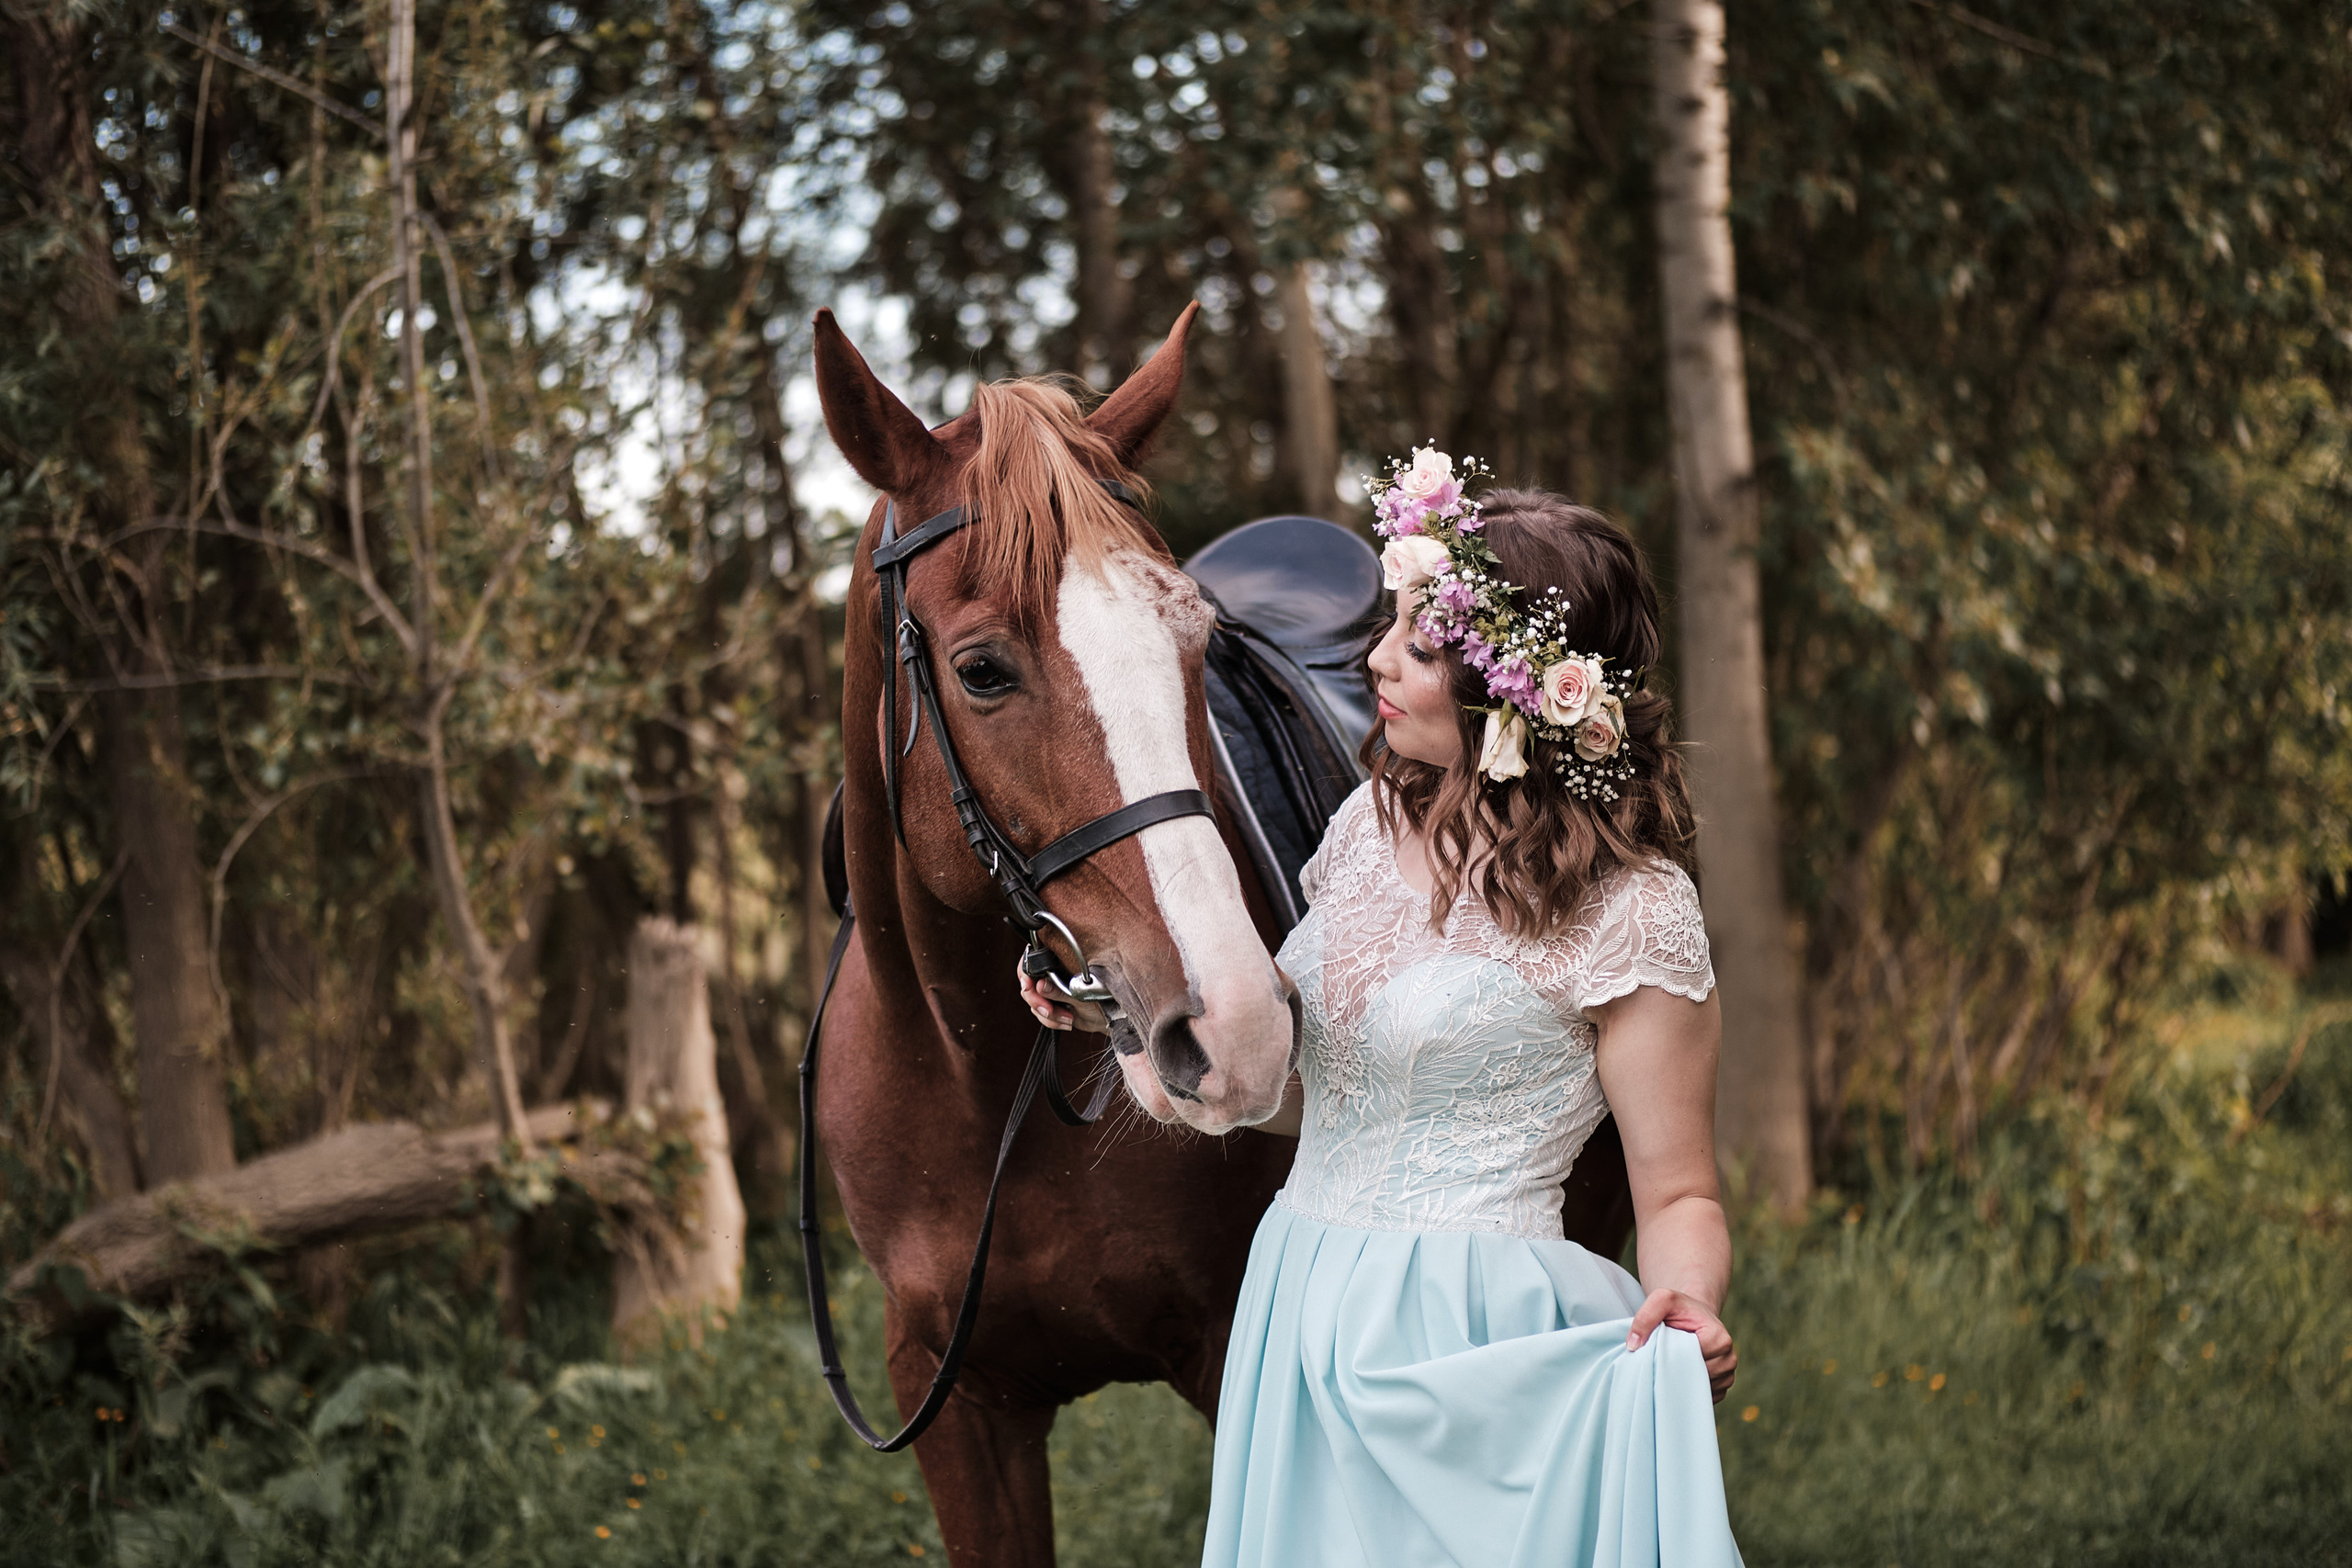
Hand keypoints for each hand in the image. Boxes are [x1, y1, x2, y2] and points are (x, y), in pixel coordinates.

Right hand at [1014, 964, 1109, 1033]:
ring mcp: (1050, 989)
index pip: (1031, 961)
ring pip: (1033, 1002)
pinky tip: (1066, 1021)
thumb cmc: (1101, 998)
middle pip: (1029, 984)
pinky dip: (1051, 1021)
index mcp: (1058, 961)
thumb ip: (1058, 990)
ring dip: (1048, 1015)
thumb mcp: (1079, 994)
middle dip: (1037, 1001)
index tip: (1029, 988)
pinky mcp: (1050, 1004)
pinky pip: (1039, 1013)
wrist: (1107, 1017)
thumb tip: (1040, 985)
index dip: (1026, 975)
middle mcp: (1051, 973)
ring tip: (1068, 1018)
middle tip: (1049, 1011)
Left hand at [1626, 1288, 1736, 1402]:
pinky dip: (1688, 1390)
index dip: (1671, 1357)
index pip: (1691, 1359)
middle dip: (1675, 1371)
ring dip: (1681, 1382)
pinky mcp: (1722, 1386)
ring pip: (1698, 1389)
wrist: (1694, 1315)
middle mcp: (1729, 1358)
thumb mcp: (1661, 1300)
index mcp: (1719, 1337)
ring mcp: (1728, 1375)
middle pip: (1696, 1376)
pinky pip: (1702, 1397)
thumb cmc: (1679, 1308)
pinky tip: (1679, 1376)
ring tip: (1671, 1366)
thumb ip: (1646, 1316)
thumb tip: (1633, 1345)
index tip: (1658, 1351)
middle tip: (1660, 1362)